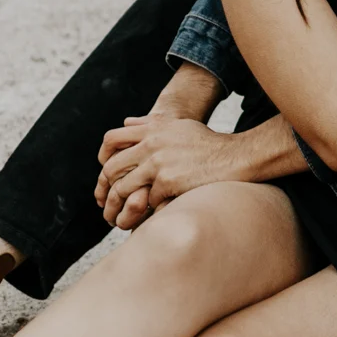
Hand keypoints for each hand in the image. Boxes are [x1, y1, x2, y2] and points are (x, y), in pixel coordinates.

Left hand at [95, 114, 251, 227]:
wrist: (233, 157)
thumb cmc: (207, 144)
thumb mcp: (177, 126)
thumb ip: (150, 124)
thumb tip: (126, 122)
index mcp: (152, 128)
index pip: (111, 139)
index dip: (103, 158)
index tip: (106, 173)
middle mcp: (151, 143)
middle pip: (112, 167)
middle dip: (107, 187)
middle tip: (108, 201)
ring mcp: (158, 162)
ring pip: (124, 188)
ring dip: (123, 204)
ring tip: (123, 214)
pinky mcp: (168, 181)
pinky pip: (147, 201)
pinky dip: (149, 209)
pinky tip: (154, 212)